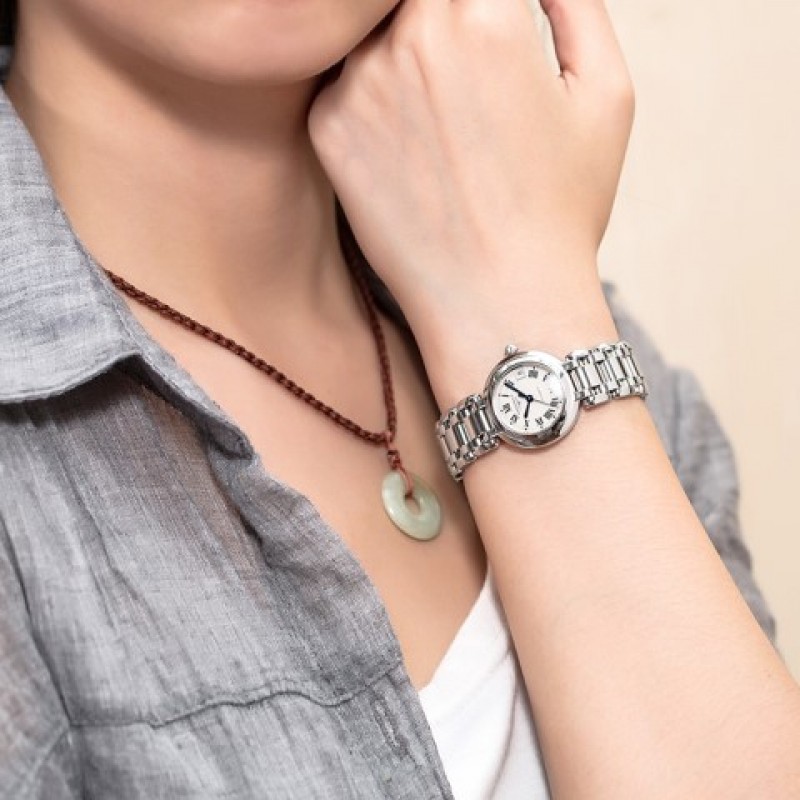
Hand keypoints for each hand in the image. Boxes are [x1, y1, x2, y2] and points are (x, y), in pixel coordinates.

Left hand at [309, 0, 630, 392]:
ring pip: (376, 27)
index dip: (488, 6)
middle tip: (473, 83)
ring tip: (446, 113)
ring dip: (407, 48)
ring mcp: (360, 83)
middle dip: (447, 20)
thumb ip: (575, 2)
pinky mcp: (328, 128)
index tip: (495, 41)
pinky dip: (375, 93)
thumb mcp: (606, 93)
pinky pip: (345, 78)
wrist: (497, 302)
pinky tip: (412, 146)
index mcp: (485, 14)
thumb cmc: (562, 208)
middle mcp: (411, 37)